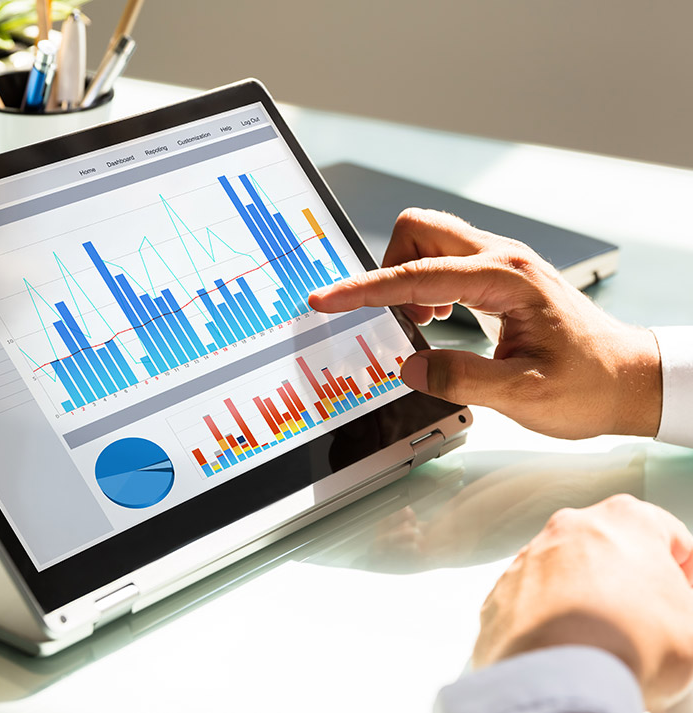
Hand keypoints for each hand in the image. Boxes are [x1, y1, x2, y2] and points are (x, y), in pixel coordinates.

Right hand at [308, 208, 661, 438]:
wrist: (630, 378)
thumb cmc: (589, 383)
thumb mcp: (524, 394)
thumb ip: (461, 379)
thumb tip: (409, 366)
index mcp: (506, 279)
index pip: (417, 275)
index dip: (365, 289)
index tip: (327, 299)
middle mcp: (502, 259)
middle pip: (419, 230)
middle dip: (387, 266)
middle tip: (386, 313)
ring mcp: (501, 264)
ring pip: (429, 241)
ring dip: (407, 276)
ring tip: (417, 323)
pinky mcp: (499, 278)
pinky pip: (444, 263)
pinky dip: (424, 285)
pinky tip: (436, 320)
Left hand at [473, 494, 692, 710]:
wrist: (561, 675)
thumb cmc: (630, 641)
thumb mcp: (690, 627)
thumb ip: (681, 607)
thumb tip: (666, 611)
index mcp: (625, 519)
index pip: (670, 534)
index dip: (684, 571)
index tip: (683, 594)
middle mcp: (571, 526)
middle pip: (613, 548)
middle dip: (630, 579)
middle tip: (646, 618)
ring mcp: (531, 555)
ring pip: (568, 570)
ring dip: (586, 595)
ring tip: (604, 638)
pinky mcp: (503, 588)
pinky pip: (534, 597)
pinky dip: (551, 616)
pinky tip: (568, 645)